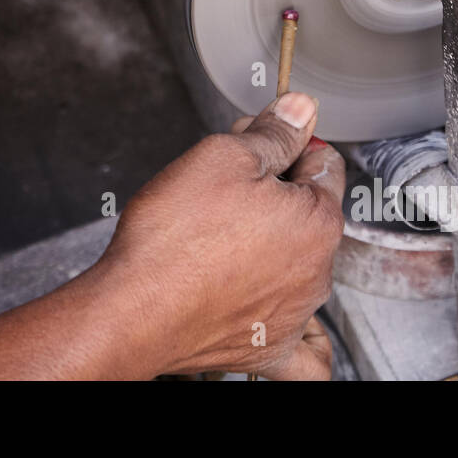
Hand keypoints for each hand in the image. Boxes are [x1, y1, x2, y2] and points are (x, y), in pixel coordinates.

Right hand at [95, 92, 345, 378]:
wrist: (134, 308)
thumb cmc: (173, 237)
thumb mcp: (222, 157)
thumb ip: (272, 134)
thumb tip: (302, 110)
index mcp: (317, 220)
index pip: (323, 164)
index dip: (283, 144)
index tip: (253, 143)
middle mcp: (318, 271)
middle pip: (310, 212)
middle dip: (276, 190)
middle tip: (225, 182)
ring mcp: (296, 314)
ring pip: (301, 265)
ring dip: (275, 243)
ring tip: (222, 234)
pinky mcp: (269, 347)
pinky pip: (306, 348)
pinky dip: (302, 331)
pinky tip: (286, 313)